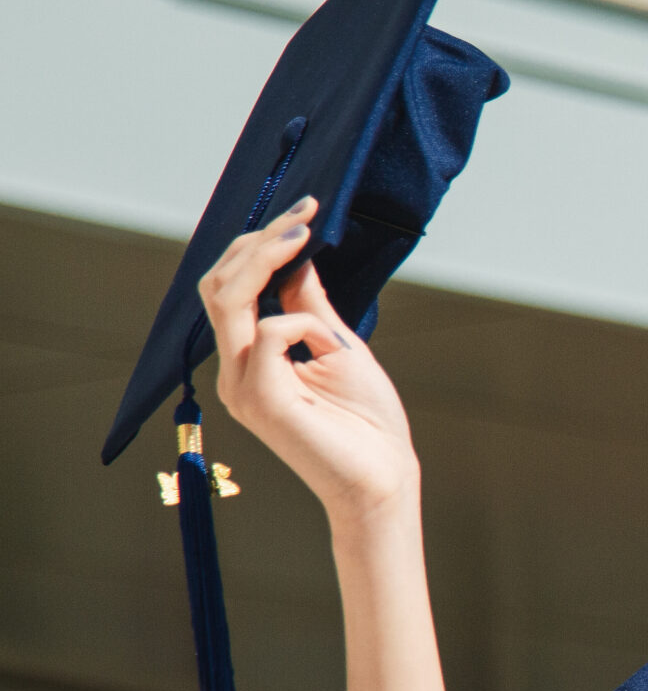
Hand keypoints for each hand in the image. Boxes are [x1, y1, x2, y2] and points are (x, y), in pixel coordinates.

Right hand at [198, 195, 419, 522]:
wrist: (384, 480)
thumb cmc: (369, 425)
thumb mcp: (340, 346)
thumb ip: (310, 305)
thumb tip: (297, 257)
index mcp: (250, 359)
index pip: (232, 286)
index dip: (261, 243)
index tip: (305, 209)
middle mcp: (235, 371)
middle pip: (220, 285)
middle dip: (258, 241)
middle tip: (304, 214)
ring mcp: (242, 387)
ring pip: (228, 299)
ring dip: (267, 259)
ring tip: (304, 236)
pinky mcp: (262, 401)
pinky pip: (268, 335)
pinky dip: (303, 323)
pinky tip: (328, 341)